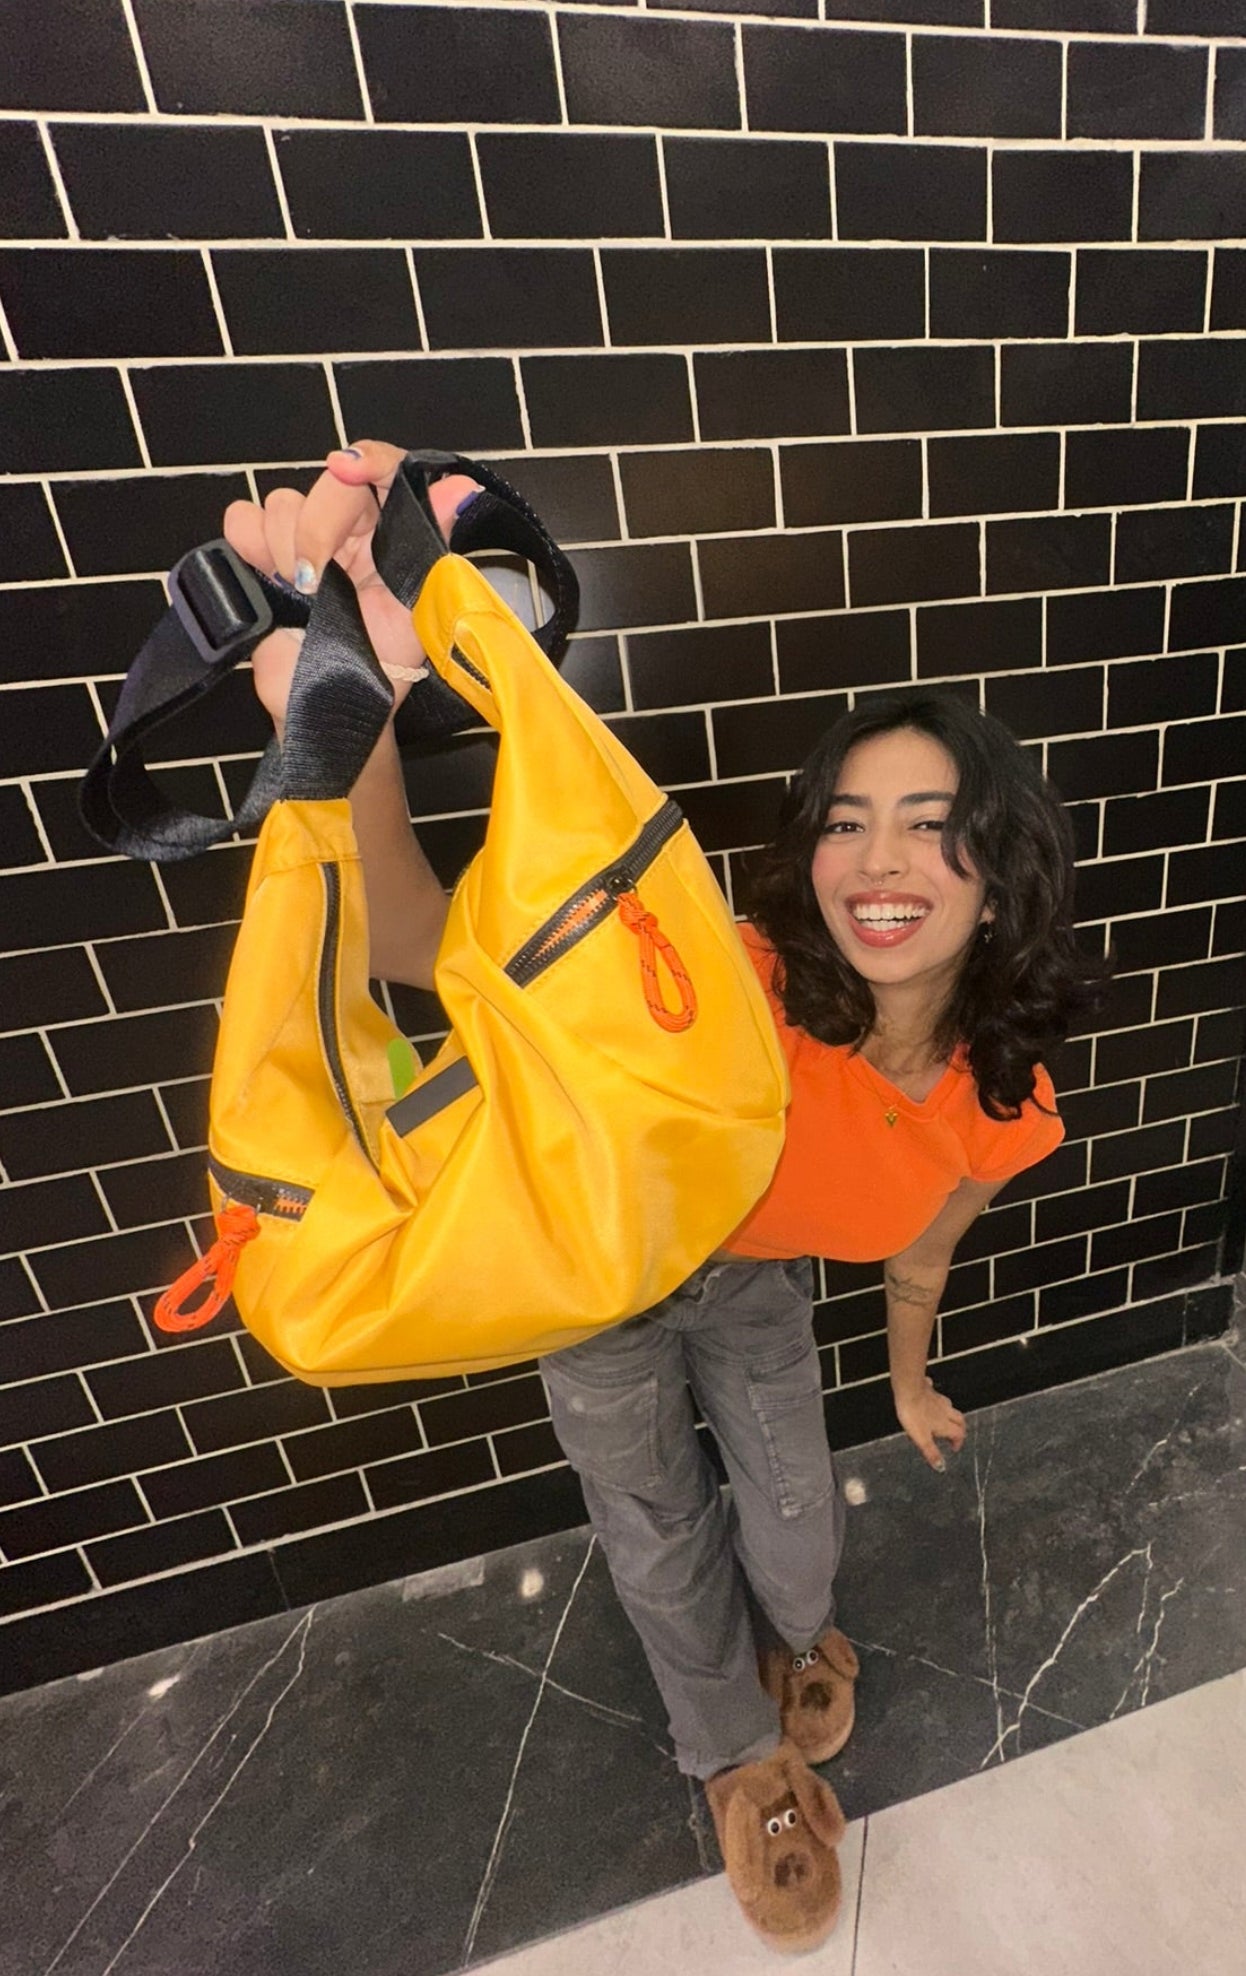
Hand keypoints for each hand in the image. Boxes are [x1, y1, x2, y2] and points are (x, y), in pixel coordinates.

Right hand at [221, 440, 478, 734]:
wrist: (331, 703)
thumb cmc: (380, 663)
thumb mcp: (418, 611)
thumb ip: (430, 546)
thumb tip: (460, 489)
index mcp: (391, 530)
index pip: (384, 468)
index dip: (367, 458)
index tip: (346, 467)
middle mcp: (348, 526)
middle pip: (326, 485)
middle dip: (317, 529)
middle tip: (316, 584)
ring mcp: (302, 538)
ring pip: (282, 503)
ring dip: (285, 549)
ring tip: (301, 596)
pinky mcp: (259, 554)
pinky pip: (243, 520)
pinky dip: (249, 544)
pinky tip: (266, 577)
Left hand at [894, 1377, 965, 1471]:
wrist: (908, 1390)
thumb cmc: (914, 1413)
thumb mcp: (922, 1439)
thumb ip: (931, 1452)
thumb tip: (940, 1466)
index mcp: (945, 1425)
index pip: (959, 1434)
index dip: (958, 1442)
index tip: (954, 1447)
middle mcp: (945, 1412)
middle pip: (960, 1420)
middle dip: (960, 1428)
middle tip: (955, 1433)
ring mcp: (937, 1399)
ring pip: (950, 1407)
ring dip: (950, 1414)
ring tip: (945, 1419)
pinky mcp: (928, 1390)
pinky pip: (935, 1394)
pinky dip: (936, 1398)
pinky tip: (930, 1398)